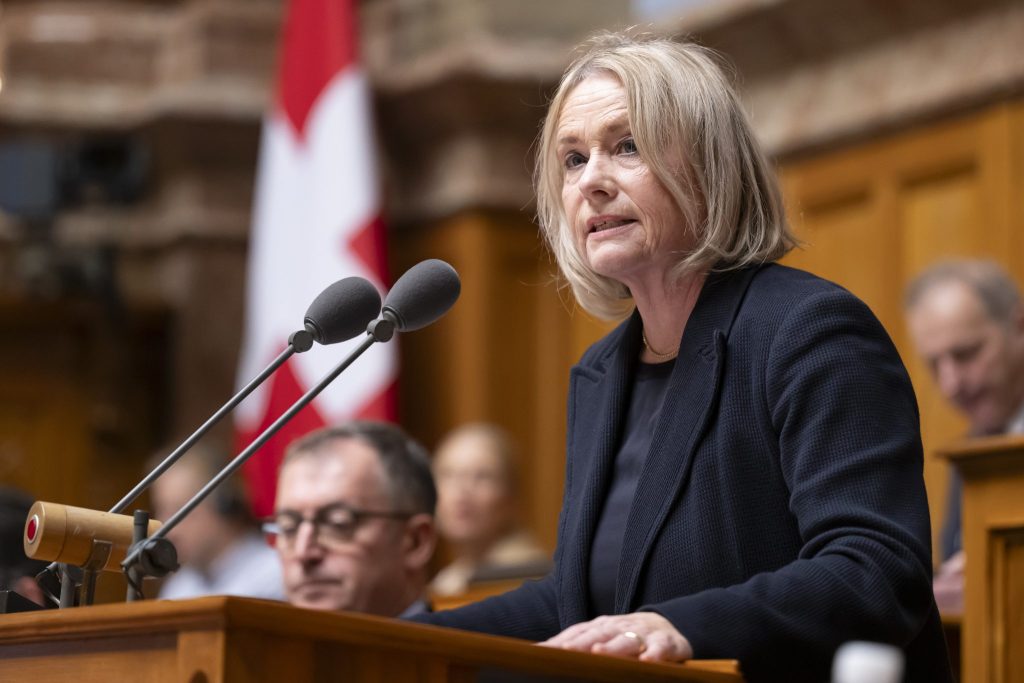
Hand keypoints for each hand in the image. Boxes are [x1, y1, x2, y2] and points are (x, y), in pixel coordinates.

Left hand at [539, 612, 692, 661]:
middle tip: (566, 650)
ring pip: (626, 640)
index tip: (541, 651)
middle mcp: (618, 628)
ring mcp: (642, 634)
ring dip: (612, 647)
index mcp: (600, 627)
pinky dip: (654, 654)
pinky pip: (660, 648)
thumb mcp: (599, 637)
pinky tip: (646, 661)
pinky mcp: (665, 643)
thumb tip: (539, 651)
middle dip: (581, 642)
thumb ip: (575, 644)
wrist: (663, 626)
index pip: (577, 634)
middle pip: (598, 634)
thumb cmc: (623, 636)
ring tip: (598, 652)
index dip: (559, 642)